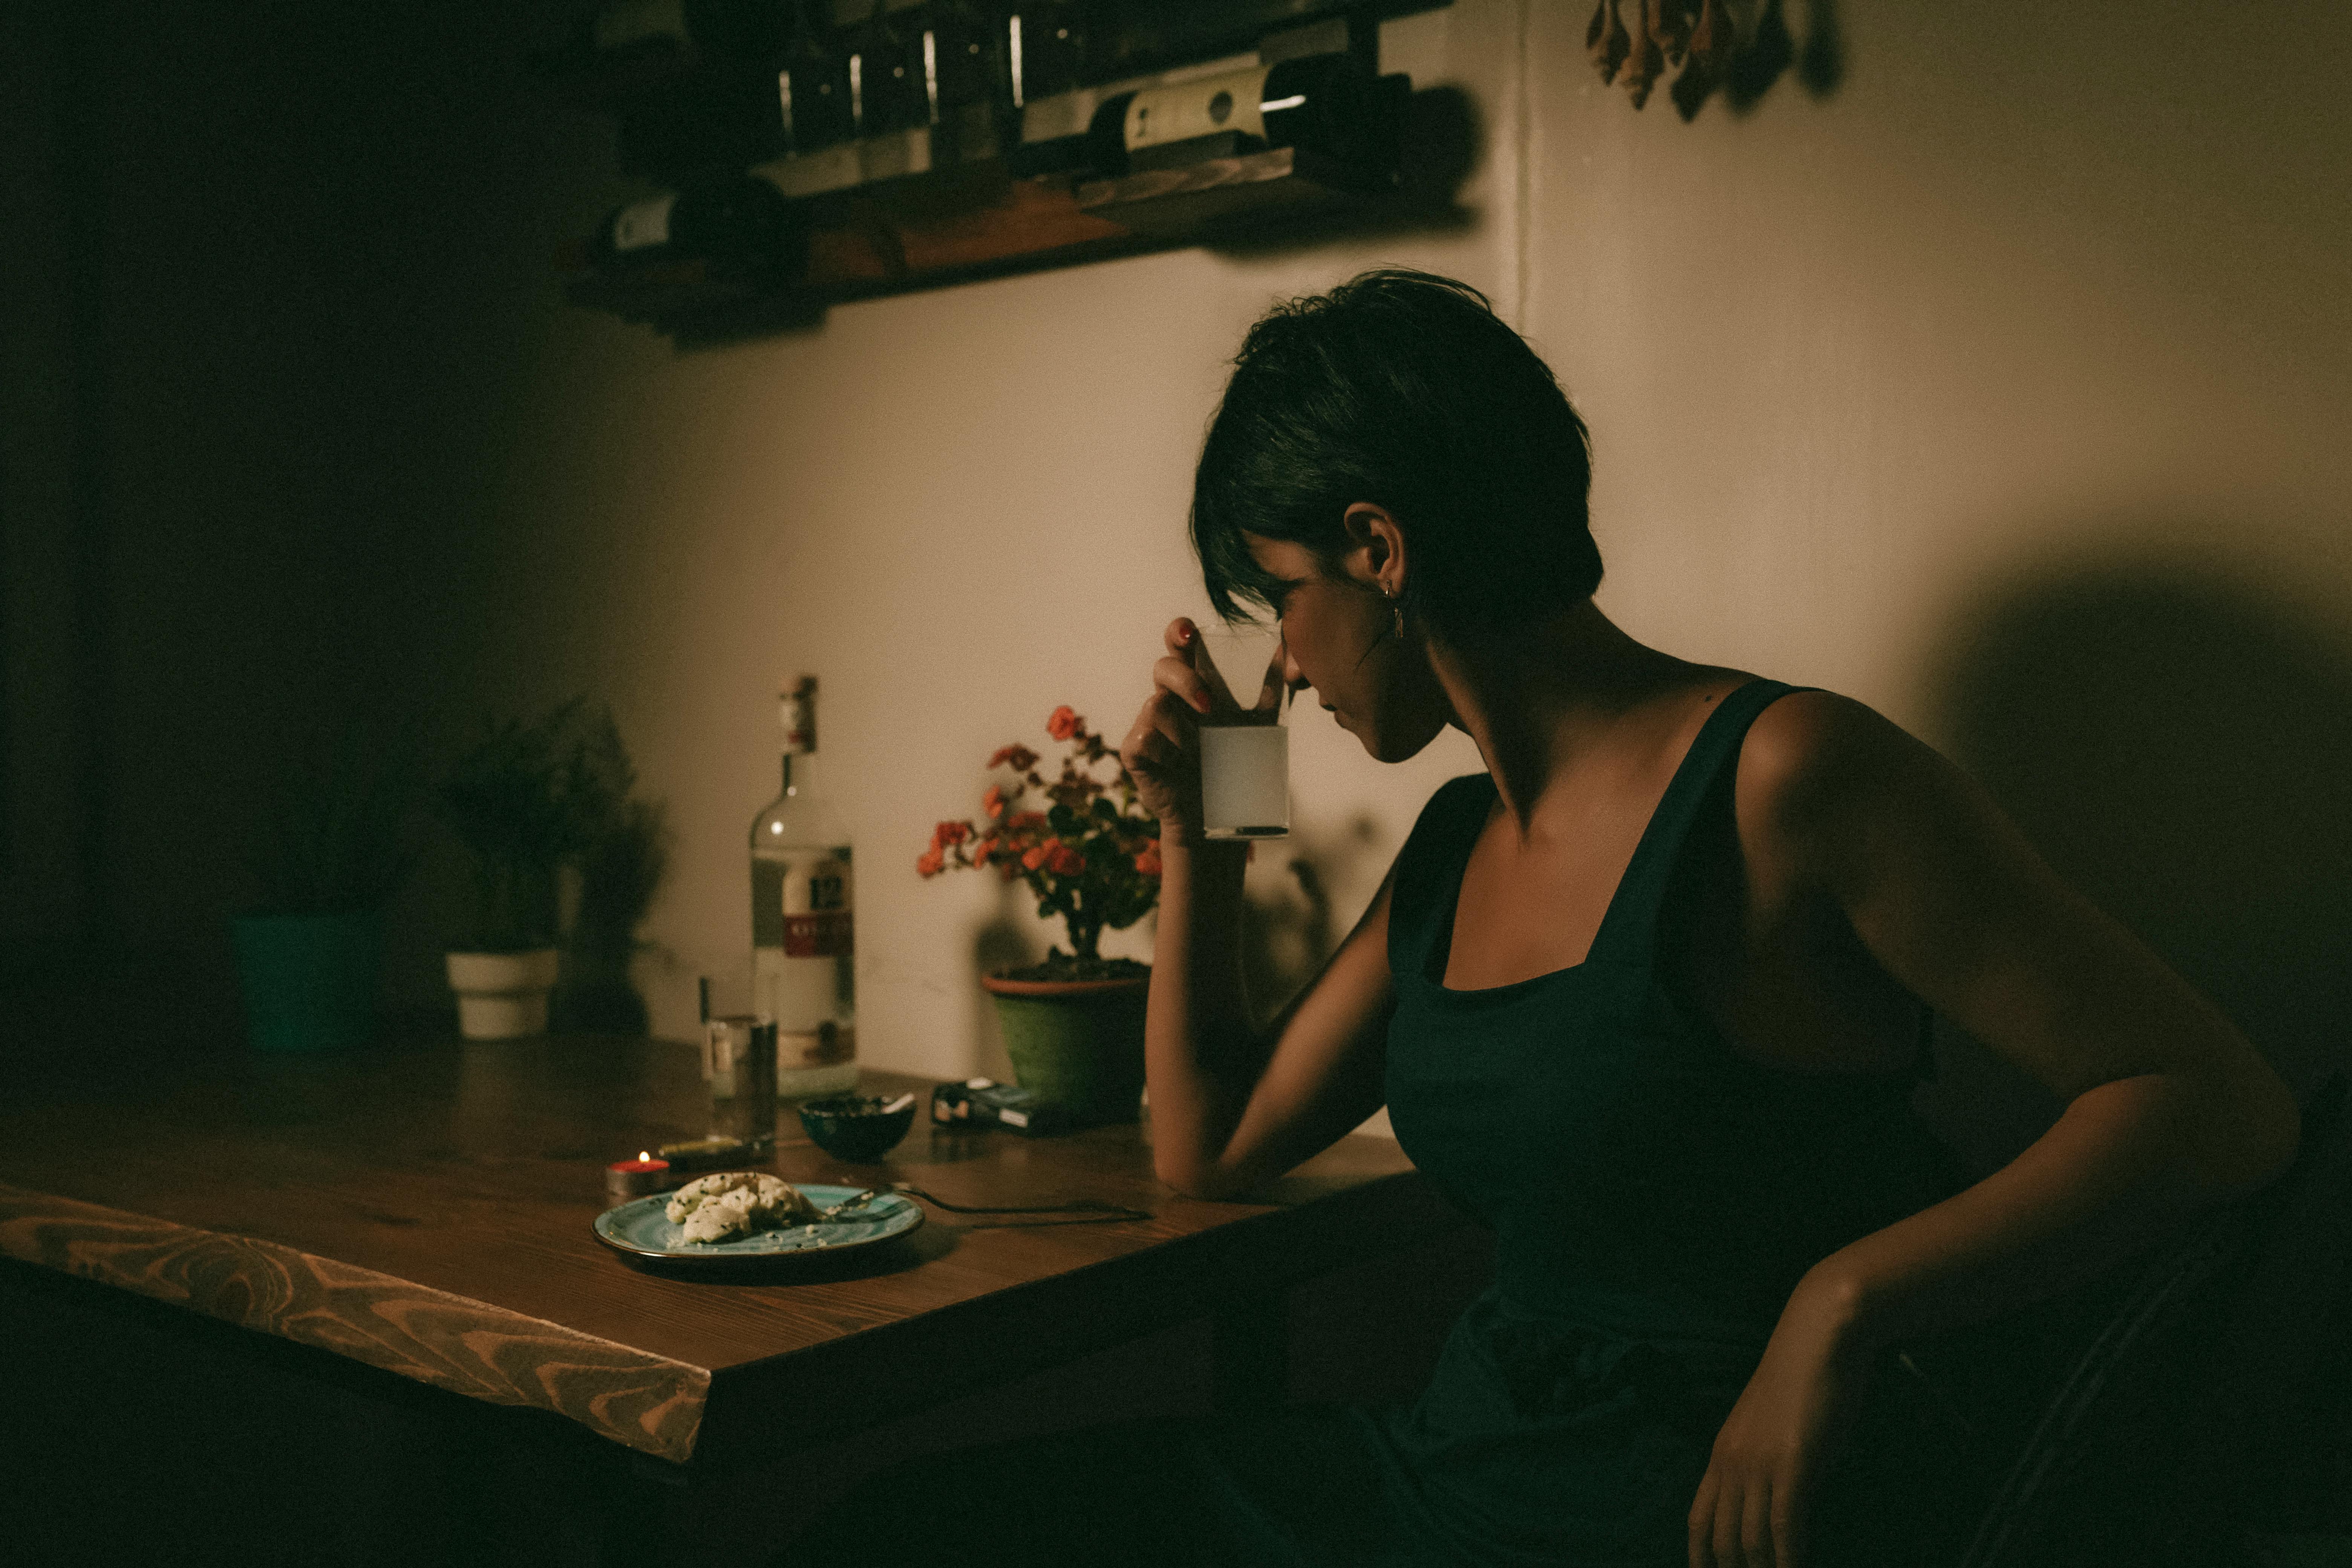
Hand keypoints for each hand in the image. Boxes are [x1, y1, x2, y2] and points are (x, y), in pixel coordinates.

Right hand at [1118, 618, 1281, 845]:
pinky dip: (1167, 753)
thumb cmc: (1235, 761)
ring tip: (1199, 753)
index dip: (1179, 632)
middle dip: (1185, 681)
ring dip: (1183, 731)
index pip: (1179, 645)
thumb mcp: (1260, 723)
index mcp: (1193, 684)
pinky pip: (1144, 738)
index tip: (1192, 635)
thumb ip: (1271, 689)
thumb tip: (1289, 652)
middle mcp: (1168, 698)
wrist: (1219, 813)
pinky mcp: (1135, 750)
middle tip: (1209, 707)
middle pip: (1162, 667)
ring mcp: (1148, 724)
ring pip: (1156, 704)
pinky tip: (1179, 767)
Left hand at [1687, 1287, 1875, 1567]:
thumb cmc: (1805, 1382)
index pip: (1698, 1520)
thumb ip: (1767, 1467)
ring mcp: (1758, 1462)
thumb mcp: (1773, 1430)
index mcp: (1722, 1453)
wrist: (1819, 1338)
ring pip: (1749, 1539)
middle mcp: (1731, 1461)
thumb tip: (1777, 1507)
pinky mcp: (1791, 1463)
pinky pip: (1782, 1525)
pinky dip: (1788, 1557)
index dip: (1702, 1559)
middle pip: (1720, 1538)